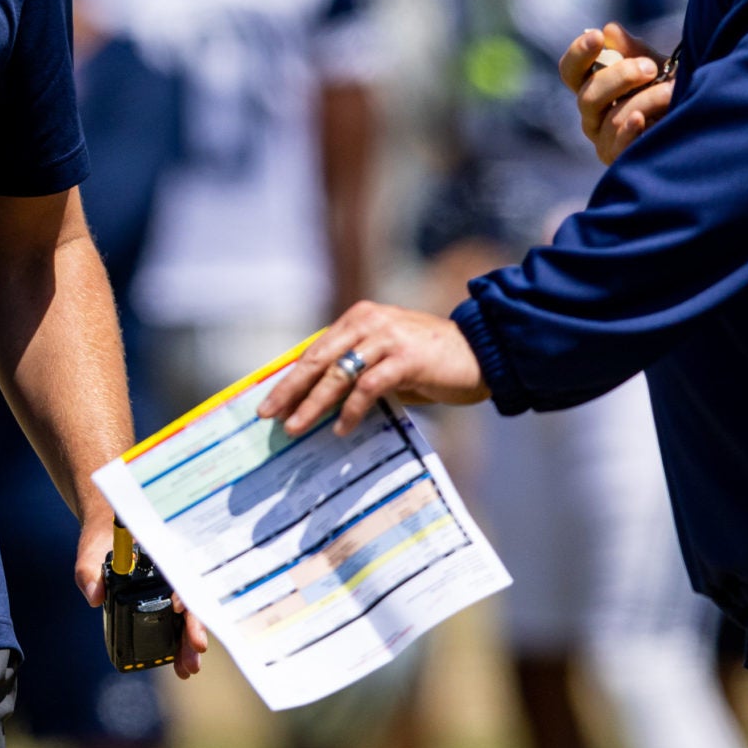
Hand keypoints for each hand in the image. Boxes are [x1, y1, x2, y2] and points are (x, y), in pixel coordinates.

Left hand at [73, 502, 205, 678]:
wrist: (107, 530)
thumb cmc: (103, 536)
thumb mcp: (91, 549)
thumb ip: (88, 570)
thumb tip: (93, 597)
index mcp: (161, 554)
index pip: (180, 576)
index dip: (184, 595)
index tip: (179, 610)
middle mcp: (171, 571)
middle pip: (189, 602)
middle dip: (192, 632)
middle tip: (192, 661)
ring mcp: (168, 587)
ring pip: (185, 616)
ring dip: (188, 644)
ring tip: (188, 669)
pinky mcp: (161, 599)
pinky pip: (174, 621)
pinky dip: (178, 642)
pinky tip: (179, 662)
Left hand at [257, 301, 488, 438]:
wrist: (481, 352)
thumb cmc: (430, 361)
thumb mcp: (386, 358)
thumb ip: (356, 370)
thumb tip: (317, 401)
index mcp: (359, 318)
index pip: (314, 350)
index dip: (289, 378)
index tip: (267, 402)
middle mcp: (369, 321)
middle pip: (318, 359)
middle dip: (290, 390)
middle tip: (268, 415)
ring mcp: (387, 337)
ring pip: (338, 374)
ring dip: (314, 404)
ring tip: (296, 428)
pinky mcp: (405, 358)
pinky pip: (368, 387)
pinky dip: (351, 410)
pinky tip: (341, 428)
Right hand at [557, 21, 673, 165]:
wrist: (694, 118)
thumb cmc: (666, 88)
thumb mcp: (653, 63)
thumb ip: (633, 49)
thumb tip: (610, 30)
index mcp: (592, 85)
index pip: (570, 70)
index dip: (578, 53)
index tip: (597, 37)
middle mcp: (591, 114)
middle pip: (588, 96)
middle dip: (620, 77)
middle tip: (650, 68)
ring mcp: (602, 139)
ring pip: (612, 118)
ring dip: (646, 100)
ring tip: (671, 91)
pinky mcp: (618, 159)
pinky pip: (619, 145)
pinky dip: (630, 131)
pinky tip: (642, 119)